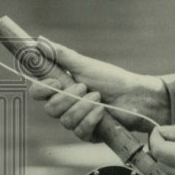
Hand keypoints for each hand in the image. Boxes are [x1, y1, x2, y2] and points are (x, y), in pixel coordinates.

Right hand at [28, 38, 169, 141]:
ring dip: (83, 107)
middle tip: (84, 87)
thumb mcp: (85, 64)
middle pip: (50, 109)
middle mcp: (66, 106)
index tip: (55, 82)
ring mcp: (77, 121)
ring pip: (66, 121)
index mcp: (62, 89)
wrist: (135, 95)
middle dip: (68, 98)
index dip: (42, 90)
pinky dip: (91, 119)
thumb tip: (39, 41)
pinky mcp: (90, 134)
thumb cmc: (111, 78)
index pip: (38, 93)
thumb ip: (61, 55)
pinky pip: (80, 131)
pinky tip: (101, 111)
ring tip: (98, 96)